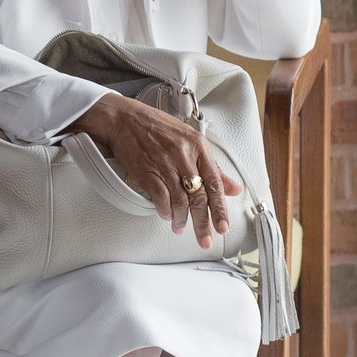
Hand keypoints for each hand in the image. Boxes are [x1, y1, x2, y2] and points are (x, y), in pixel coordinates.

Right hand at [71, 93, 242, 247]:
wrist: (124, 118)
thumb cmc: (156, 127)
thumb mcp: (190, 140)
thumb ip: (212, 166)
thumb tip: (232, 187)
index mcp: (198, 146)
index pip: (215, 182)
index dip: (220, 208)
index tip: (223, 226)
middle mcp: (183, 155)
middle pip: (198, 196)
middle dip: (202, 222)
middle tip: (205, 238)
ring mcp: (164, 163)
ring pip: (179, 200)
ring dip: (181, 219)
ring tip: (181, 228)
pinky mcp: (146, 170)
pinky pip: (160, 197)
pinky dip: (164, 210)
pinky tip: (166, 215)